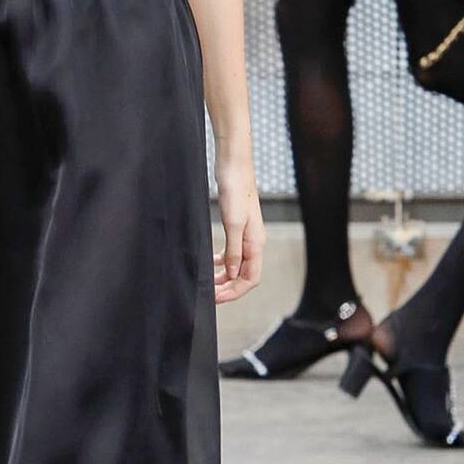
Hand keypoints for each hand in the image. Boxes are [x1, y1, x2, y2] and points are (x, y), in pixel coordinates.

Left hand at [212, 154, 264, 303]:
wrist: (234, 165)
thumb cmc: (235, 190)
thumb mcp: (233, 223)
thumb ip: (233, 250)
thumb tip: (231, 273)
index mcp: (256, 243)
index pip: (250, 279)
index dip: (234, 292)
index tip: (215, 298)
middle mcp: (254, 242)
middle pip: (244, 275)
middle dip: (227, 287)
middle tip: (207, 294)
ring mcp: (246, 234)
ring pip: (236, 265)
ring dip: (223, 276)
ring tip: (207, 282)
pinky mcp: (237, 226)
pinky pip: (231, 252)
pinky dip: (221, 262)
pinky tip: (210, 262)